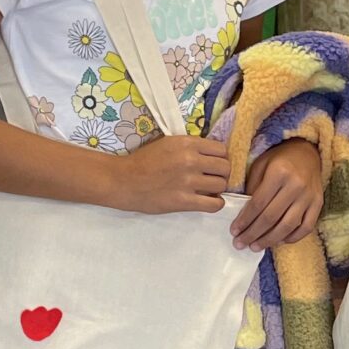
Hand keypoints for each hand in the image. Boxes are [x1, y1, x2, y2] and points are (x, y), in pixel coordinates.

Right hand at [113, 135, 233, 215]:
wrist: (124, 181)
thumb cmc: (143, 161)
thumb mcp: (168, 143)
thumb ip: (190, 147)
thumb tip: (211, 155)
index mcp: (187, 143)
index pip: (221, 149)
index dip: (220, 158)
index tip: (213, 164)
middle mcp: (190, 160)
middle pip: (225, 167)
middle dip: (221, 173)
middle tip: (212, 178)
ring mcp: (188, 181)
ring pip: (222, 185)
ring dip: (218, 189)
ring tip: (208, 190)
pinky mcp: (184, 201)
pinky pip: (214, 204)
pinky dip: (216, 204)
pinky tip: (208, 201)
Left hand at [231, 138, 323, 249]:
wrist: (308, 152)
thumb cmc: (279, 159)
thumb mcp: (261, 166)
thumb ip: (253, 188)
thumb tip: (245, 215)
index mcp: (279, 173)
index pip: (258, 204)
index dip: (244, 220)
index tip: (234, 231)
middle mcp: (296, 185)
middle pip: (271, 217)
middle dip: (253, 234)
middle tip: (240, 244)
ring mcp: (309, 196)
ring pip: (288, 226)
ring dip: (270, 240)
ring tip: (255, 247)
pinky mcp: (319, 203)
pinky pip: (306, 227)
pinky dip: (292, 237)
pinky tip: (279, 240)